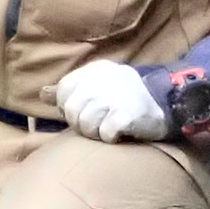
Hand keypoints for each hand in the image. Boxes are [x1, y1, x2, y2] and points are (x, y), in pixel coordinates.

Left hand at [54, 59, 172, 142]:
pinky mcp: (124, 115)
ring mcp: (114, 98)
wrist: (167, 102)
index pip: (64, 90)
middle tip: (99, 123)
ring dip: (97, 133)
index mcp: (94, 70)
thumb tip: (42, 94)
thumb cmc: (128, 97)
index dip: (70, 106)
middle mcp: (102, 80)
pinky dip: (112, 138)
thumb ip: (71, 89)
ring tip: (110, 127)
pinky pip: (104, 135)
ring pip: (86, 126)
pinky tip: (122, 131)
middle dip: (82, 123)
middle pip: (72, 111)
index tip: (86, 110)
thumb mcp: (99, 85)